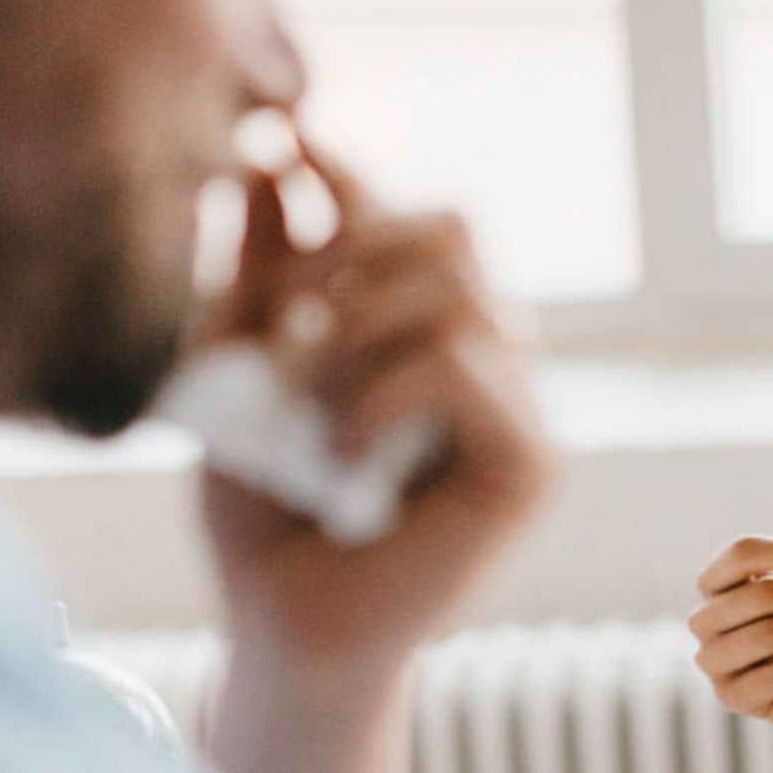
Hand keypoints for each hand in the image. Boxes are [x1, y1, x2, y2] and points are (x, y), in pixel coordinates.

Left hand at [199, 143, 553, 684]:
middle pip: (453, 226)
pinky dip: (381, 391)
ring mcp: (518, 408)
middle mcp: (487, 357)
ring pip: (455, 289)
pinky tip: (337, 451)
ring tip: (297, 398)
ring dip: (352, 328)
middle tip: (274, 313)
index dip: (352, 173)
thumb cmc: (263, 515)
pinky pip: (463, 365)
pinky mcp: (531, 463)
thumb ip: (263, 276)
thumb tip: (274, 159)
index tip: (281, 141)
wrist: (281, 631)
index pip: (406, 217)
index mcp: (425, 329)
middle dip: (349, 247)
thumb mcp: (241, 374)